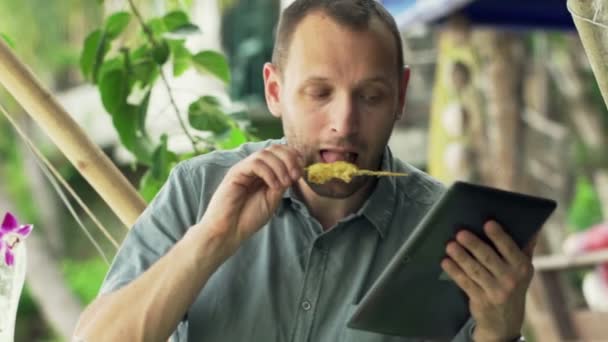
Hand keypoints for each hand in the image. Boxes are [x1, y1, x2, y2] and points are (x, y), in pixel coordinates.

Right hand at [197, 144, 303, 255]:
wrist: (228, 231)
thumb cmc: (248, 218)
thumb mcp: (272, 199)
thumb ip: (282, 183)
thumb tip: (295, 170)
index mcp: (264, 172)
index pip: (280, 153)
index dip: (294, 157)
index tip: (302, 170)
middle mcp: (254, 167)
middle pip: (274, 149)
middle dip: (289, 158)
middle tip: (296, 175)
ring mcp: (244, 169)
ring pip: (265, 154)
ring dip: (280, 166)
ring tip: (285, 183)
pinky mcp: (235, 173)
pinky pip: (255, 163)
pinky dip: (269, 172)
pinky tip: (273, 186)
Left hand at [441, 221, 536, 340]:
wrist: (505, 322)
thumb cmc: (513, 286)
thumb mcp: (524, 269)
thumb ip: (526, 247)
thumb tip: (533, 224)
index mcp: (522, 267)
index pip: (510, 249)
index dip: (499, 236)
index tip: (488, 223)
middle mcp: (511, 279)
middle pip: (489, 258)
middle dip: (474, 245)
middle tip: (461, 233)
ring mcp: (495, 291)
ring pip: (475, 270)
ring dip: (461, 257)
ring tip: (450, 245)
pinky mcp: (481, 300)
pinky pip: (465, 283)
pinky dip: (454, 272)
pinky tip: (445, 262)